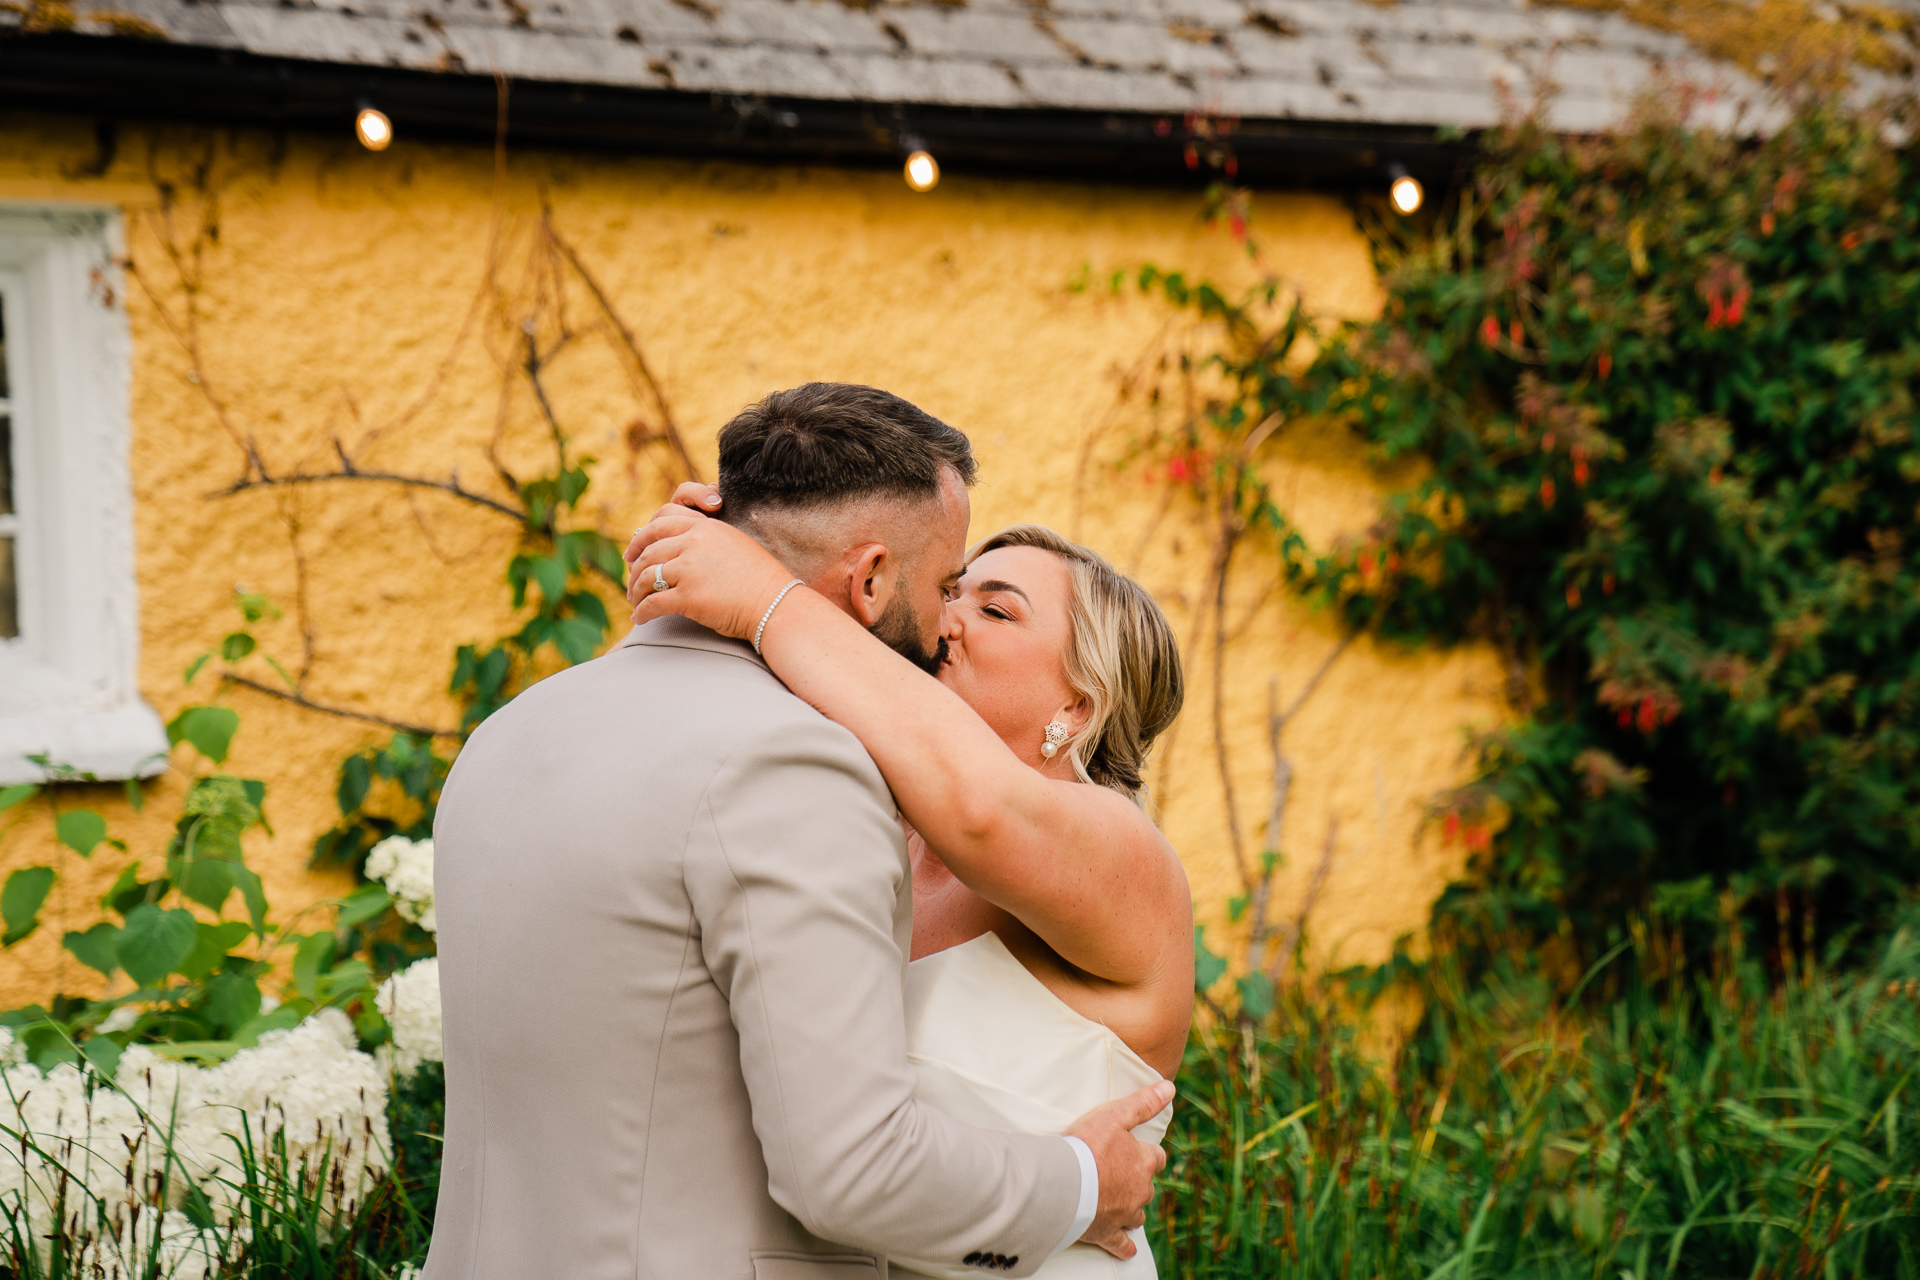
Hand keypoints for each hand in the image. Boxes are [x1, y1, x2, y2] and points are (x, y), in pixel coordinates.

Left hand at [625, 491, 798, 640]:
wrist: (775, 605)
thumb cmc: (760, 580)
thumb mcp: (734, 545)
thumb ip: (707, 541)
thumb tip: (684, 550)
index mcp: (706, 527)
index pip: (662, 520)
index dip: (642, 536)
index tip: (634, 550)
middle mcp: (694, 542)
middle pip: (649, 549)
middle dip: (633, 565)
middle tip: (629, 578)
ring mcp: (689, 569)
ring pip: (645, 576)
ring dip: (635, 591)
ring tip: (635, 602)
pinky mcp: (688, 596)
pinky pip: (652, 604)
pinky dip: (642, 613)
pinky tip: (640, 620)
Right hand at [1066, 1079, 1173, 1259]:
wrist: (1064, 1184)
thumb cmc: (1087, 1146)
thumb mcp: (1115, 1115)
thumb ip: (1143, 1103)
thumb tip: (1170, 1088)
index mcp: (1143, 1161)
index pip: (1156, 1157)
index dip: (1147, 1154)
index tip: (1138, 1152)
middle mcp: (1140, 1190)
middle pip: (1147, 1187)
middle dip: (1138, 1182)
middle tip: (1122, 1175)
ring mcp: (1125, 1213)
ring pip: (1137, 1213)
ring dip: (1132, 1209)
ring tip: (1122, 1204)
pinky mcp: (1108, 1233)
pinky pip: (1122, 1244)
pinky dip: (1125, 1247)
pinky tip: (1128, 1250)